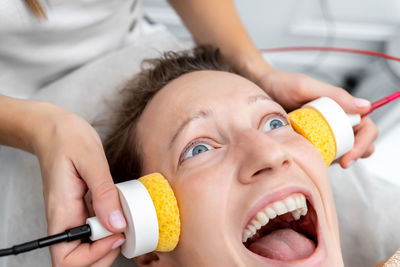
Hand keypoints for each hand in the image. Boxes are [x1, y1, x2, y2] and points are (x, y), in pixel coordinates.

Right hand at [32, 103, 125, 265]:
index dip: (92, 257)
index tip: (115, 235)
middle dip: (104, 254)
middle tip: (123, 231)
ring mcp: (74, 214)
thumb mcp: (90, 161)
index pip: (66, 259)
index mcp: (61, 212)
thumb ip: (104, 193)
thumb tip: (117, 224)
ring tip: (124, 220)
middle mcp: (66, 219)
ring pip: (88, 246)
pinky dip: (111, 226)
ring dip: (109, 241)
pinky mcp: (83, 207)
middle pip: (78, 260)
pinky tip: (120, 211)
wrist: (56, 128)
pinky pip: (96, 228)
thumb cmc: (67, 139)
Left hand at [256, 68, 377, 167]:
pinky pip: (321, 155)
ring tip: (326, 163)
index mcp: (341, 108)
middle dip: (356, 155)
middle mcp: (335, 121)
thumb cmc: (282, 84)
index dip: (363, 143)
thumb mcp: (306, 87)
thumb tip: (365, 107)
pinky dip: (321, 161)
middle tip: (343, 163)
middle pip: (359, 143)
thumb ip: (334, 95)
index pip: (366, 127)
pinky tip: (311, 163)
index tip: (349, 155)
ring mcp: (322, 133)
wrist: (260, 89)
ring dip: (340, 159)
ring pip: (342, 152)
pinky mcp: (308, 142)